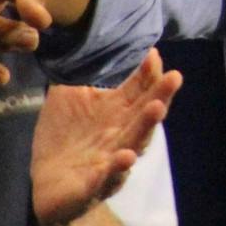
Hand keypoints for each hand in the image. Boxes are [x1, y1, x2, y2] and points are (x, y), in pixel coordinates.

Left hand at [32, 49, 181, 225]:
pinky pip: (106, 179)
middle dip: (160, 96)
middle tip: (175, 77)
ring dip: (145, 127)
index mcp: (116, 114)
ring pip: (133, 144)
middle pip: (144, 115)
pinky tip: (125, 158)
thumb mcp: (69, 100)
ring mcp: (110, 163)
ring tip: (157, 109)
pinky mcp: (91, 187)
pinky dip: (116, 170)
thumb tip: (80, 37)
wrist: (50, 187)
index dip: (148, 74)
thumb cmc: (65, 138)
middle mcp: (120, 136)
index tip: (153, 53)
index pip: (138, 91)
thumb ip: (80, 73)